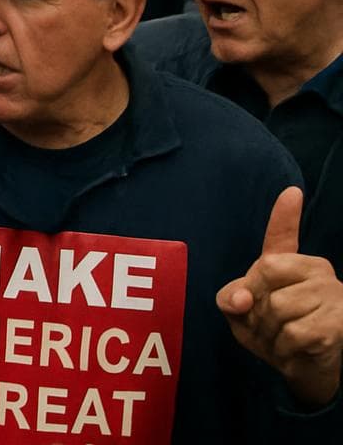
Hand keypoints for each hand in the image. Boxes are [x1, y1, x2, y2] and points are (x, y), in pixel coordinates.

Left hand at [217, 187, 342, 407]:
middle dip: (253, 308)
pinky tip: (295, 350)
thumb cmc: (273, 334)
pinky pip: (292, 333)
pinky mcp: (338, 321)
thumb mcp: (241, 314)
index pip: (283, 235)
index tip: (291, 191)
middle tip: (267, 324)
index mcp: (289, 264)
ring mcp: (332, 294)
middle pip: (261, 277)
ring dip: (269, 332)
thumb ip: (231, 298)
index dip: (285, 215)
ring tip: (282, 338)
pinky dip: (284, 348)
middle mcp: (316, 270)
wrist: (306, 371)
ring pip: (276, 307)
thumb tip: (242, 298)